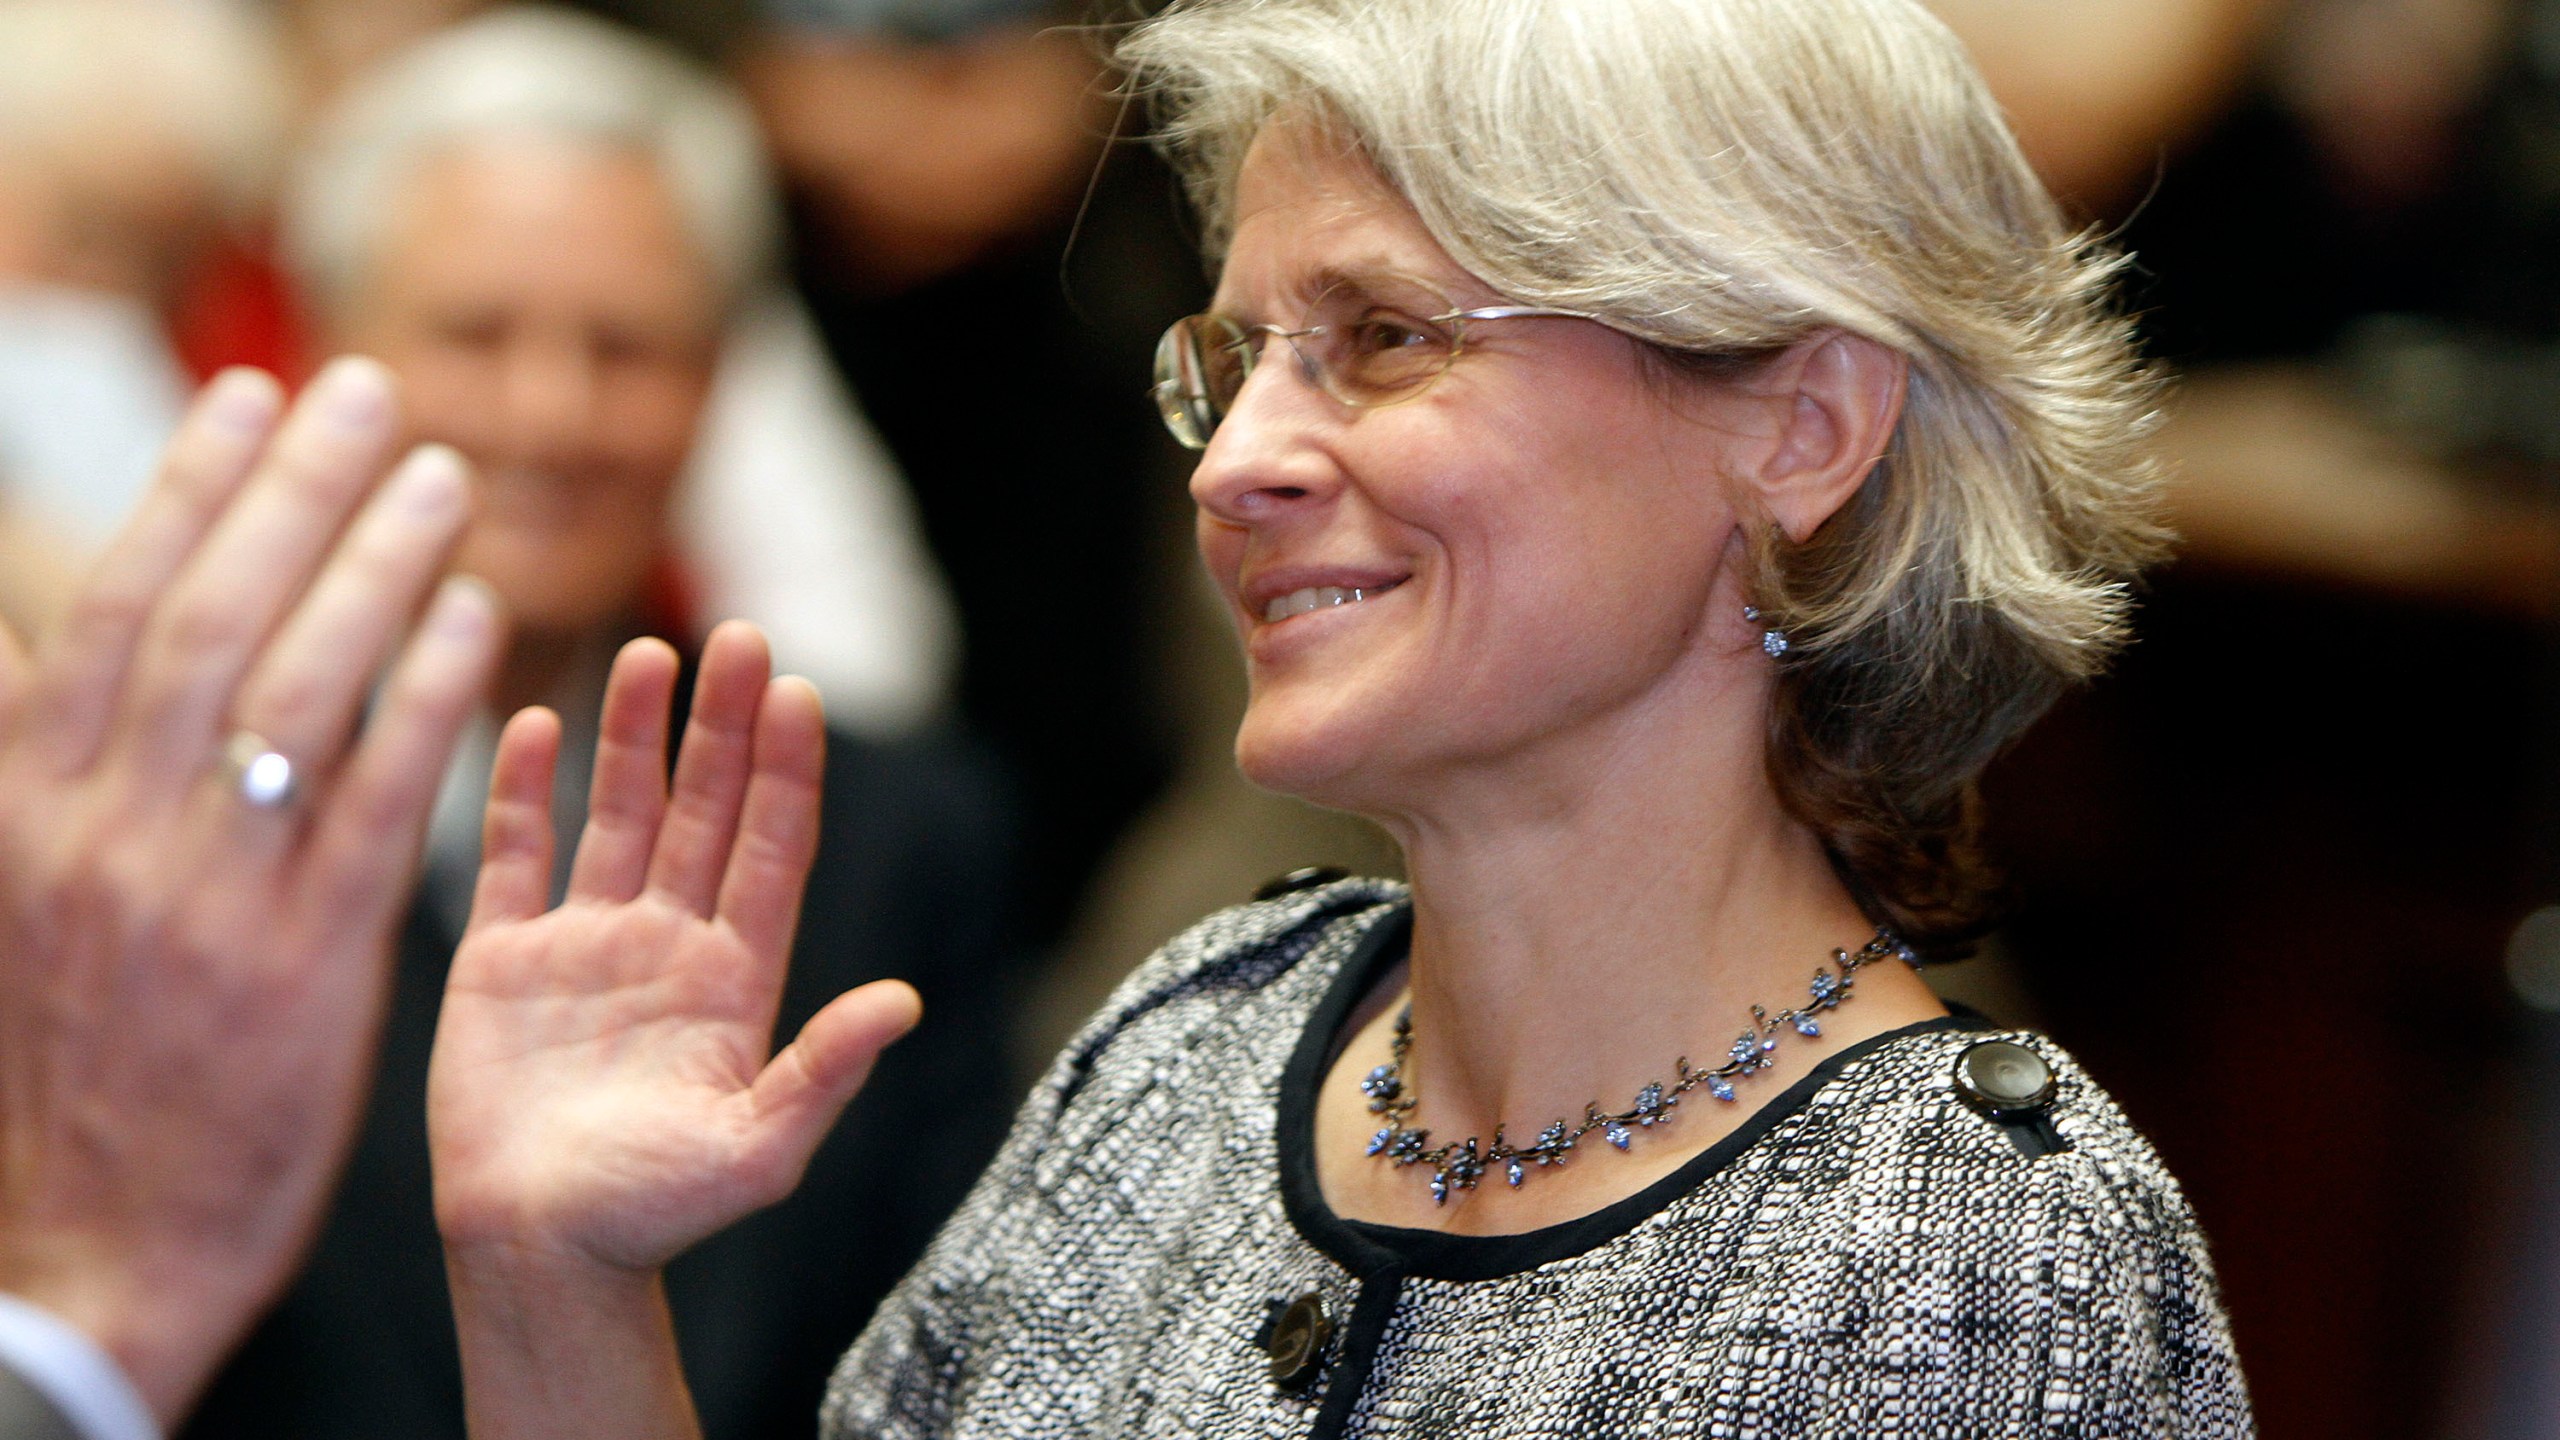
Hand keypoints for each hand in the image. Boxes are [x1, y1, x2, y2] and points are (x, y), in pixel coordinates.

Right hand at [0, 359, 502, 1424]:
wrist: (88, 1246)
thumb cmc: (60, 1061)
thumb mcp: (5, 896)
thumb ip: (22, 760)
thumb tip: (26, 634)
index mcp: (28, 804)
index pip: (120, 605)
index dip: (192, 489)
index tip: (255, 392)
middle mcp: (111, 832)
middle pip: (217, 619)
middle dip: (300, 493)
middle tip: (376, 394)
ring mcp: (210, 898)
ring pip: (302, 692)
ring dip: (379, 568)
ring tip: (445, 479)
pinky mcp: (304, 966)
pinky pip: (378, 808)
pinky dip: (427, 705)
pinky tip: (482, 624)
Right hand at [429, 624, 918, 1276]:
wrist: (536, 1255)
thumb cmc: (653, 1214)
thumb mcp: (760, 1150)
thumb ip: (825, 1070)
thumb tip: (905, 1002)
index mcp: (737, 978)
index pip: (772, 849)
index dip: (787, 771)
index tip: (798, 692)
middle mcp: (669, 945)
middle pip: (704, 811)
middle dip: (722, 726)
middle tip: (738, 634)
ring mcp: (587, 945)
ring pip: (616, 815)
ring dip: (634, 736)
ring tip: (649, 652)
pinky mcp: (505, 960)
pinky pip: (516, 857)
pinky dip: (523, 791)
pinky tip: (539, 723)